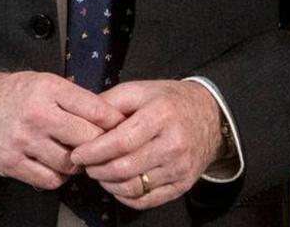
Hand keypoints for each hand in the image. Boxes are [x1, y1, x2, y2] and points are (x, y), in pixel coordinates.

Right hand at [0, 70, 124, 189]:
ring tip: (76, 158)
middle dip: (100, 146)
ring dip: (78, 165)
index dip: (114, 122)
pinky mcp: (12, 163)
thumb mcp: (38, 80)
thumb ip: (68, 96)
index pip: (96, 108)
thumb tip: (105, 113)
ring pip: (70, 163)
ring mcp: (24, 141)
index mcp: (47, 88)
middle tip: (103, 148)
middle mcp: (37, 114)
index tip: (121, 128)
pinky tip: (56, 168)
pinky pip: (50, 179)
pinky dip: (59, 178)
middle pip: (88, 138)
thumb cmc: (5, 93)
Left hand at [69, 79, 223, 210]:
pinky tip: (117, 184)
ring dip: (108, 184)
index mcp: (161, 115)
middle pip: (125, 168)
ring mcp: (180, 168)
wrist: (211, 117)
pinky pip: (147, 200)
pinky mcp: (183, 185)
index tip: (78, 154)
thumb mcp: (140, 90)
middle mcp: (174, 144)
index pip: (121, 141)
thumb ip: (110, 102)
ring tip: (99, 173)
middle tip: (85, 165)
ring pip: (134, 188)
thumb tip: (81, 119)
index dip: (94, 151)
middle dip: (97, 169)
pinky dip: (125, 196)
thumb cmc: (170, 101)